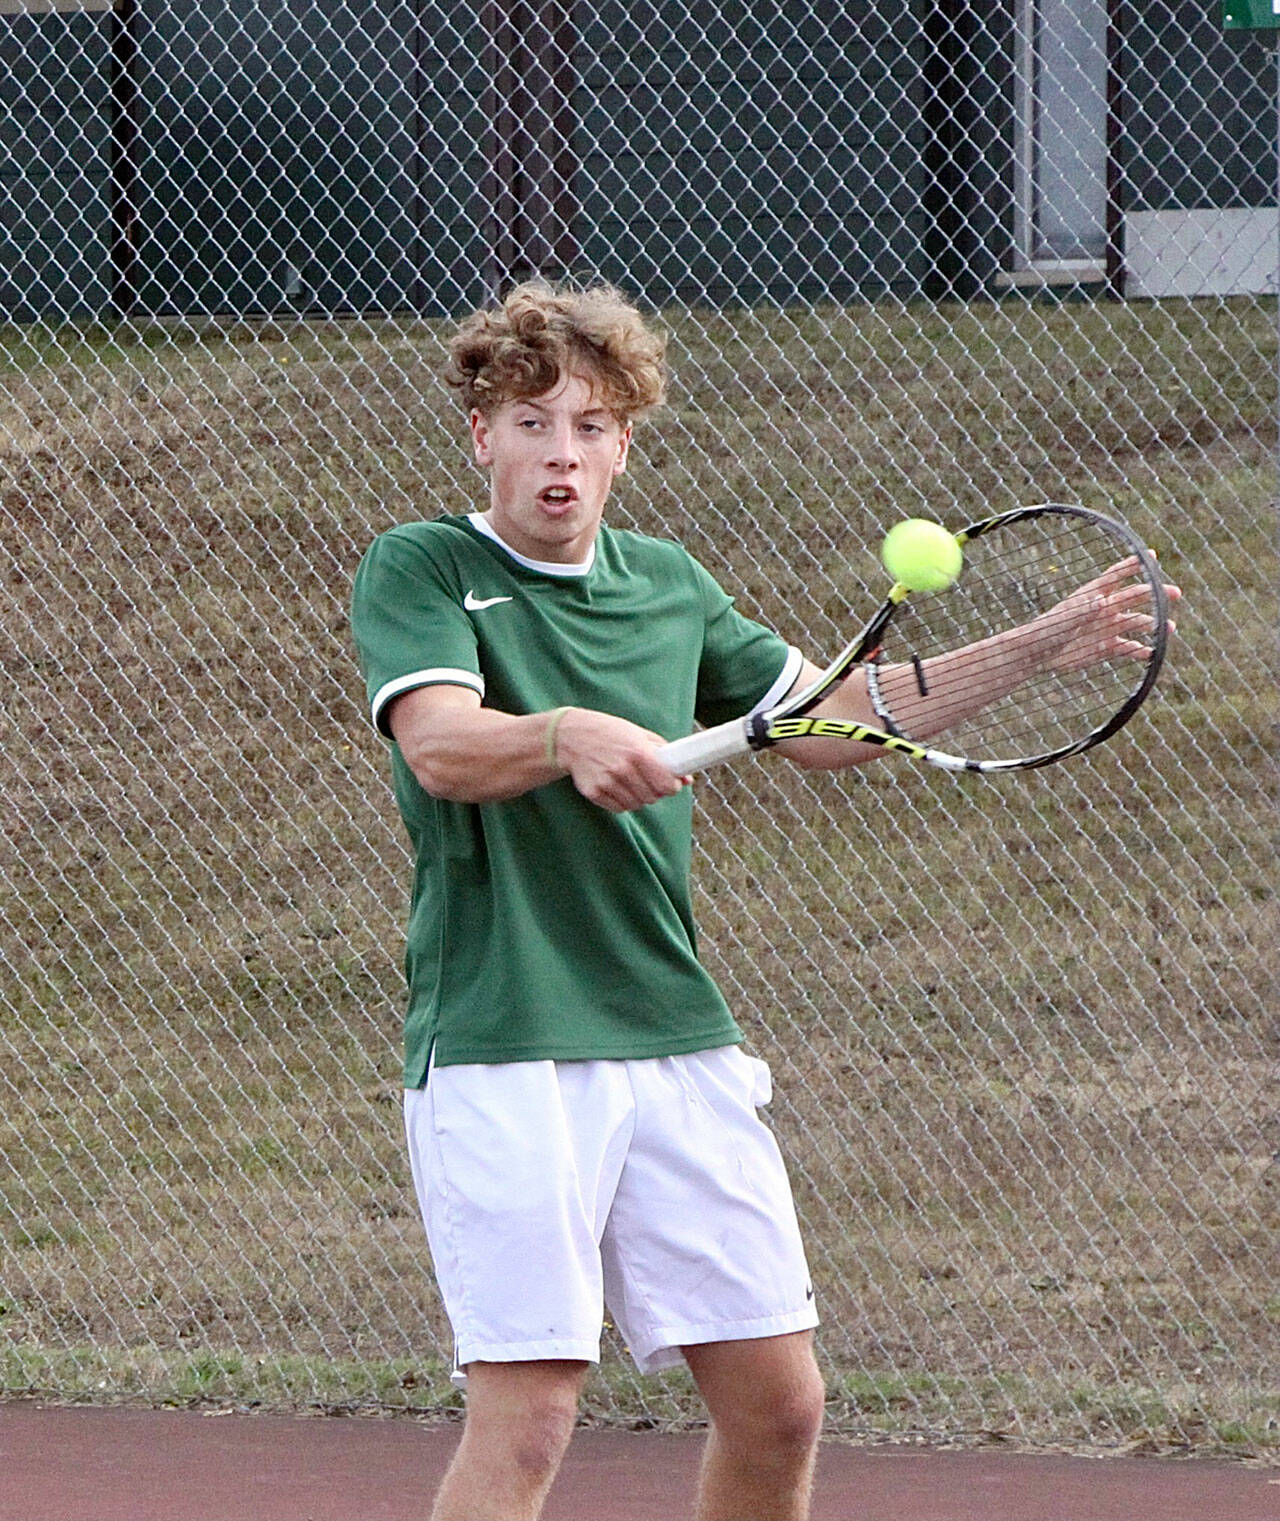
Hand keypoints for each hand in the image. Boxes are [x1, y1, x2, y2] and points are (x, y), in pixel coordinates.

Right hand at [554, 708, 689, 811]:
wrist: (571, 736)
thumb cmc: (609, 733)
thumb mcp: (639, 734)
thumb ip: (664, 754)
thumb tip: (687, 778)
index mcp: (638, 752)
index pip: (667, 785)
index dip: (672, 786)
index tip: (672, 783)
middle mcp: (623, 769)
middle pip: (653, 797)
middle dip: (655, 791)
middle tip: (649, 780)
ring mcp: (607, 783)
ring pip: (636, 805)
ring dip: (638, 797)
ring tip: (630, 781)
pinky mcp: (594, 793)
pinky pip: (619, 808)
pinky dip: (622, 801)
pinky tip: (616, 786)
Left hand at [1032, 555, 1179, 674]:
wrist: (1039, 653)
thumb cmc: (1048, 630)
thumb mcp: (1066, 618)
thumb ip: (1084, 610)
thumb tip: (1102, 602)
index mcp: (1093, 594)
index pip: (1116, 575)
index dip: (1132, 565)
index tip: (1151, 555)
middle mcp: (1106, 608)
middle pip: (1136, 596)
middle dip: (1157, 593)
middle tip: (1176, 593)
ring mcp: (1108, 627)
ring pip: (1138, 622)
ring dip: (1155, 624)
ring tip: (1170, 628)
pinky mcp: (1107, 648)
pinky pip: (1130, 648)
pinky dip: (1142, 651)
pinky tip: (1154, 653)